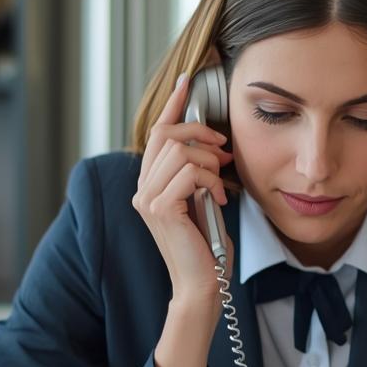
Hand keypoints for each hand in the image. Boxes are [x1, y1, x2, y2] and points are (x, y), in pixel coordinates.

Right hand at [137, 71, 236, 366]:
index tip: (189, 81)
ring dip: (210, 162)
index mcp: (150, 183)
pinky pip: (189, 172)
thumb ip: (198, 172)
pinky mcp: (159, 207)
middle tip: (224, 151)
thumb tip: (210, 144)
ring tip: (222, 184)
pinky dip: (212, 180)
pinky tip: (219, 199)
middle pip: (165, 134)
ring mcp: (147, 198)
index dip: (174, 105)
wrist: (204, 284)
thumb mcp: (204, 200)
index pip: (157, 132)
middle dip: (200, 134)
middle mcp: (141, 188)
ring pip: (179, 151)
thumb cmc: (207, 248)